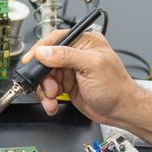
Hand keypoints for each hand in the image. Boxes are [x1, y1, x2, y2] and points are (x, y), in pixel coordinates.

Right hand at [21, 30, 140, 124]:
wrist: (120, 111)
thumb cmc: (116, 88)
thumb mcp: (92, 66)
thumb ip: (66, 56)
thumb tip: (44, 52)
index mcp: (84, 42)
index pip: (56, 39)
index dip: (41, 49)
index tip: (30, 60)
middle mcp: (75, 55)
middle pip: (46, 60)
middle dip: (43, 77)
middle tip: (49, 88)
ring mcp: (69, 70)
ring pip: (44, 76)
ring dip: (45, 90)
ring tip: (52, 99)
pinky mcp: (66, 84)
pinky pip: (48, 88)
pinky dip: (47, 98)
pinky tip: (52, 103)